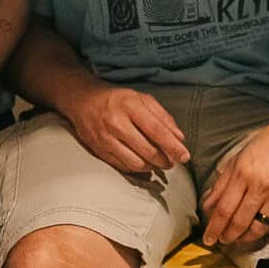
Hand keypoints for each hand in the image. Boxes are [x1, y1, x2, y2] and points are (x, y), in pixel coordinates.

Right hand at [66, 80, 189, 176]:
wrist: (83, 101)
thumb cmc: (117, 99)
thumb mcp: (142, 98)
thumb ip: (162, 116)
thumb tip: (179, 138)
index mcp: (129, 106)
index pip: (156, 130)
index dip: (172, 146)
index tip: (185, 156)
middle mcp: (116, 123)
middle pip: (147, 150)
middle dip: (165, 160)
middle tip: (173, 161)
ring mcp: (105, 139)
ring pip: (135, 163)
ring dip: (152, 167)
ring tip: (160, 163)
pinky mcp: (98, 151)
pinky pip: (123, 166)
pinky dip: (137, 169)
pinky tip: (145, 164)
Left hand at [201, 109, 268, 247]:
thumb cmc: (264, 144)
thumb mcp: (238, 159)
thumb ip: (221, 184)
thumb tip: (207, 207)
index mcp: (243, 173)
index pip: (224, 209)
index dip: (214, 228)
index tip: (208, 239)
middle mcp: (260, 186)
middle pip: (240, 222)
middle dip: (227, 237)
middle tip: (222, 241)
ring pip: (258, 228)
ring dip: (245, 239)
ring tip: (238, 240)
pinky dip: (267, 233)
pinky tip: (259, 233)